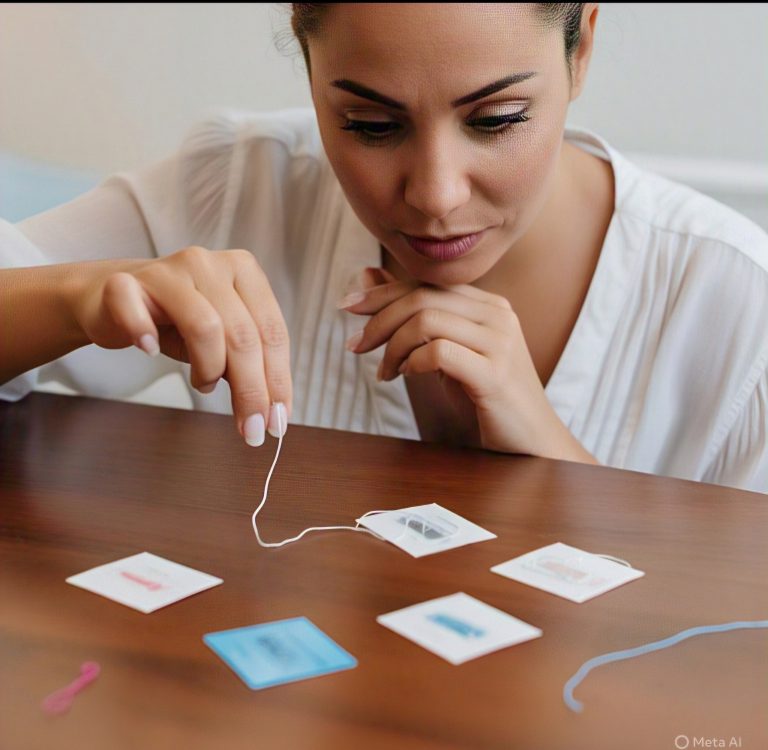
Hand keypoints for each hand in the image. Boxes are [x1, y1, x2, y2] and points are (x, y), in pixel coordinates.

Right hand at [68, 247, 290, 445]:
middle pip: (243, 335)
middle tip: (252, 430)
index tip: (278, 422)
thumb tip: (273, 413)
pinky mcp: (123, 283)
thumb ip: (250, 364)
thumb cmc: (177, 322)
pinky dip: (144, 333)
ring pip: (204, 326)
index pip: (272, 331)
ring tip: (204, 384)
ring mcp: (166, 271)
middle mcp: (209, 263)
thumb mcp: (223, 341)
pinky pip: (135, 310)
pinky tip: (149, 350)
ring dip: (209, 370)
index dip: (279, 380)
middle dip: (251, 390)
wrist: (111, 298)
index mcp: (244, 271)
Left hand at [339, 269, 595, 461]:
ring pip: (426, 320)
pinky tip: (404, 377)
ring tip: (384, 372)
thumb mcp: (447, 351)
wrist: (532, 440)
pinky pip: (439, 352)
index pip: (426, 284)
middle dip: (378, 319)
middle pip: (422, 296)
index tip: (347, 308)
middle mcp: (497, 314)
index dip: (381, 293)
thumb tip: (366, 277)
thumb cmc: (486, 396)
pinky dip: (412, 362)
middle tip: (355, 345)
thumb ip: (416, 318)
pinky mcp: (495, 373)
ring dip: (392, 346)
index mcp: (487, 305)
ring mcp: (500, 342)